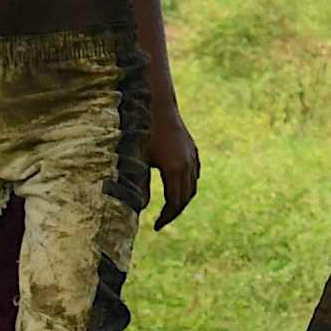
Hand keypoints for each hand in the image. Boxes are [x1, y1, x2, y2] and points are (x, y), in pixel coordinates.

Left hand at [144, 108, 201, 227]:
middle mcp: (187, 164)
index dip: (167, 217)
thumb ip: (139, 185)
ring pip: (193, 184)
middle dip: (175, 211)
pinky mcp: (190, 147)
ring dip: (183, 198)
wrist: (157, 103)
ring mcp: (191, 154)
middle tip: (162, 221)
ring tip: (170, 207)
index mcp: (175, 169)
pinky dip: (189, 183)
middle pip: (186, 196)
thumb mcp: (136, 160)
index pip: (175, 202)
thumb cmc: (142, 131)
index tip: (156, 226)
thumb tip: (141, 207)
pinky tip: (180, 184)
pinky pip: (195, 171)